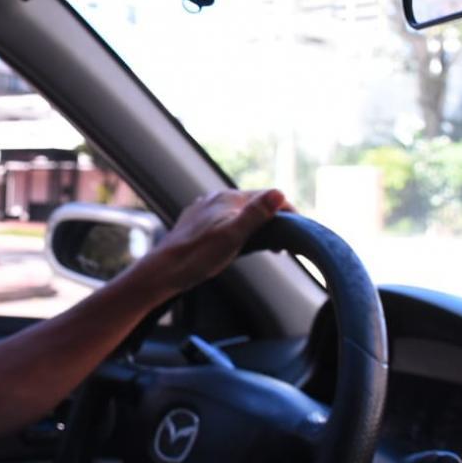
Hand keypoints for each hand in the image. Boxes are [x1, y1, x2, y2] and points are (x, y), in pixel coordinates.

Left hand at [135, 189, 289, 296]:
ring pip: (237, 210)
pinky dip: (236, 227)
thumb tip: (279, 193)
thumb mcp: (232, 236)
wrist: (163, 270)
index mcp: (229, 199)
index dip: (286, 210)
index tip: (297, 228)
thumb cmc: (198, 256)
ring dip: (254, 223)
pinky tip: (235, 241)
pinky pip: (223, 218)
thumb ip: (255, 214)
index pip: (267, 196)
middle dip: (271, 218)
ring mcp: (204, 209)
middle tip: (283, 241)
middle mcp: (216, 198)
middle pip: (253, 202)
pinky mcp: (195, 221)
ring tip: (264, 243)